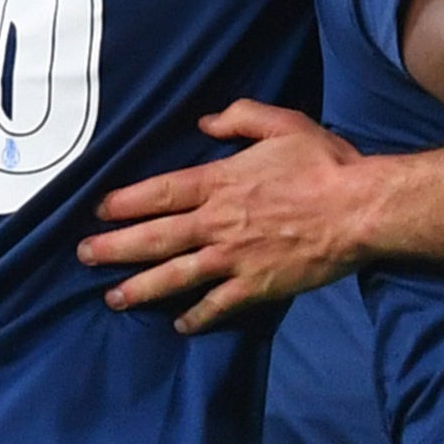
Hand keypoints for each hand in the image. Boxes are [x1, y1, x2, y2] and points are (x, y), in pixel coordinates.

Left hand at [80, 101, 371, 332]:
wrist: (359, 209)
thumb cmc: (324, 164)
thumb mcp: (283, 123)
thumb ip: (240, 118)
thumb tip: (205, 123)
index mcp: (221, 182)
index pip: (160, 193)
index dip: (125, 202)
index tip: (100, 211)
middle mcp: (218, 222)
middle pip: (155, 238)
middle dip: (114, 248)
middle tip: (85, 256)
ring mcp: (234, 258)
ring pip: (176, 275)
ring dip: (140, 288)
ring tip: (114, 299)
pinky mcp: (257, 285)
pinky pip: (218, 305)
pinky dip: (197, 317)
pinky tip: (180, 324)